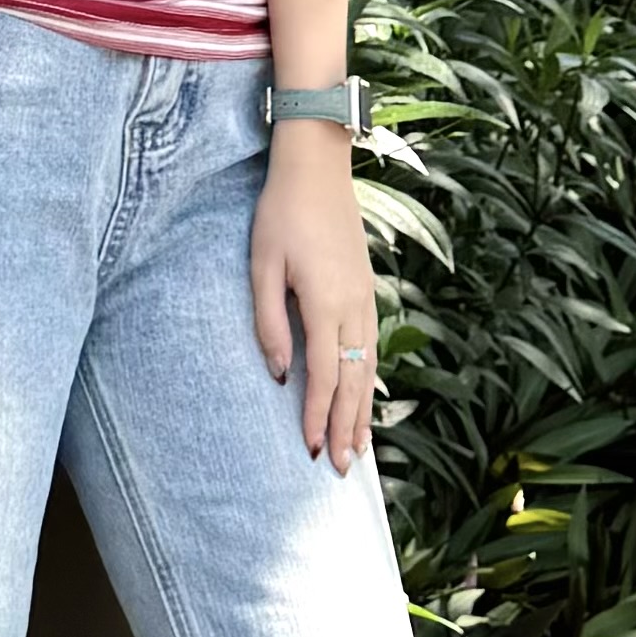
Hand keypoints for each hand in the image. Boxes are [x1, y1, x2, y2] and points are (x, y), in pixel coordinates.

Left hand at [249, 123, 378, 469]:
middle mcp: (355, 307)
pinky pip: (372, 348)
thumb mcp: (262, 265)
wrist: (317, 166)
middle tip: (342, 470)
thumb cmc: (282, 212)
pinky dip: (370, 382)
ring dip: (363, 411)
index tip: (311, 451)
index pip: (325, 375)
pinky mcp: (366, 290)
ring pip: (369, 369)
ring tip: (358, 449)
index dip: (317, 416)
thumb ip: (270, 322)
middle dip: (347, 428)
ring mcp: (366, 298)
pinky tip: (364, 398)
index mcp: (327, 303)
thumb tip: (279, 373)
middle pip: (354, 382)